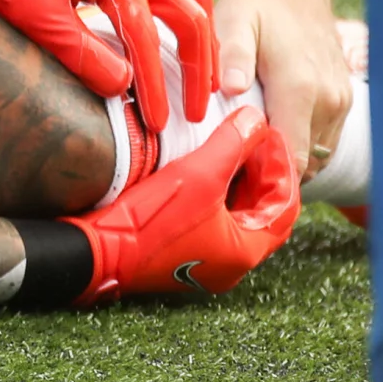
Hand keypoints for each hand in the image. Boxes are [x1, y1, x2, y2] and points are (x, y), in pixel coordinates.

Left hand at [0, 0, 217, 131]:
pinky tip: (185, 50)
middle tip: (194, 113)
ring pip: (191, 0)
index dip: (154, 83)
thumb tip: (122, 87)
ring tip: (204, 86)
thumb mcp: (35, 14)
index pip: (145, 35)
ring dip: (201, 44)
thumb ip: (79, 51)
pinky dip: (187, 22)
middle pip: (188, 15)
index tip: (158, 122)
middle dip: (196, 67)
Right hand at [67, 106, 299, 304]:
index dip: (283, 166)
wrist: (97, 251)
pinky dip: (216, 192)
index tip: (271, 134)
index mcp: (245, 252)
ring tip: (230, 143)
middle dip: (260, 171)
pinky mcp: (182, 252)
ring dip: (237, 180)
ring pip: (236, 214)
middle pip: (262, 211)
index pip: (285, 206)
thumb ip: (232, 143)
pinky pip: (213, 218)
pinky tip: (203, 164)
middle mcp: (230, 263)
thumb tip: (256, 119)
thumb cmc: (151, 221)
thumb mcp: (198, 174)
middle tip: (253, 135)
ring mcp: (205, 260)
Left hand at [217, 0, 349, 181]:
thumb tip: (232, 90)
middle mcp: (329, 100)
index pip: (290, 157)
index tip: (232, 175)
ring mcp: (342, 101)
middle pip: (303, 163)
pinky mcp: (345, 99)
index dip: (262, 175)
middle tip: (233, 166)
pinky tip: (272, 132)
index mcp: (300, 87)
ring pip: (316, 155)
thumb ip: (232, 56)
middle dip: (270, 171)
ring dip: (287, 159)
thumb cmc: (258, 4)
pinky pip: (324, 140)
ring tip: (250, 150)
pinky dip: (301, 144)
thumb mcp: (234, 21)